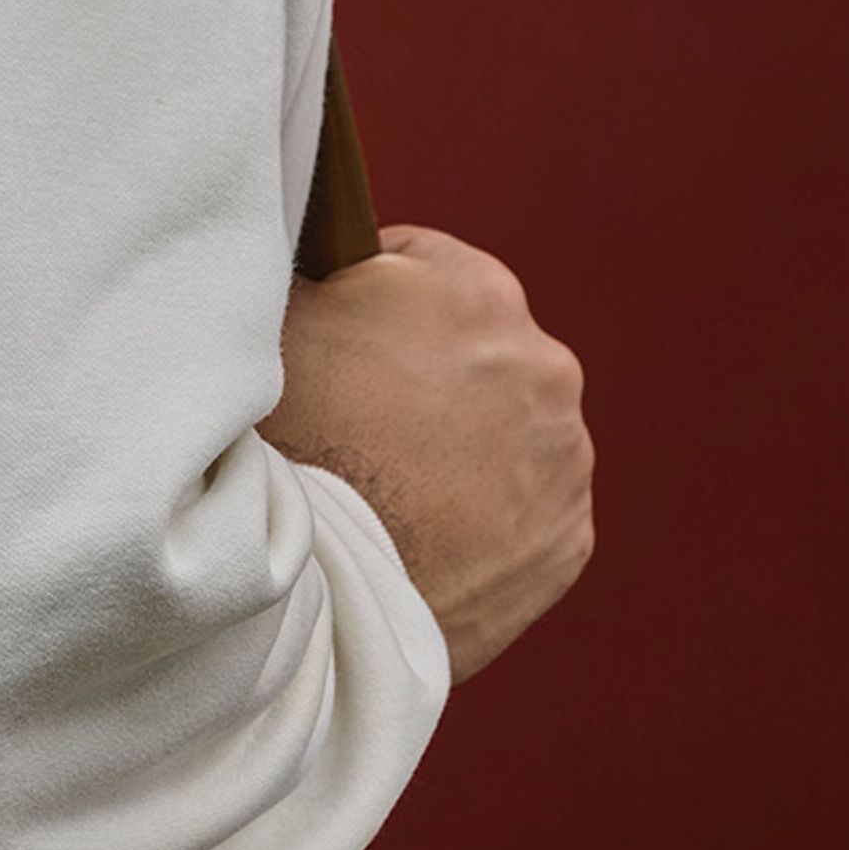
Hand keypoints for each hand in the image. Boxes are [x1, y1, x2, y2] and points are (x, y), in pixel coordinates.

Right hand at [259, 225, 594, 683]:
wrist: (324, 586)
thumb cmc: (292, 440)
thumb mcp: (281, 318)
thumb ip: (316, 276)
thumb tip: (314, 264)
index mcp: (474, 289)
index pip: (418, 263)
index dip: (365, 297)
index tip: (337, 335)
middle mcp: (543, 363)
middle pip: (475, 350)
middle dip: (426, 374)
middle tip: (356, 418)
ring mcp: (565, 457)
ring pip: (508, 431)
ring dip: (462, 446)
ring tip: (390, 485)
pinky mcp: (567, 540)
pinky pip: (525, 511)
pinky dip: (483, 516)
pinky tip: (424, 531)